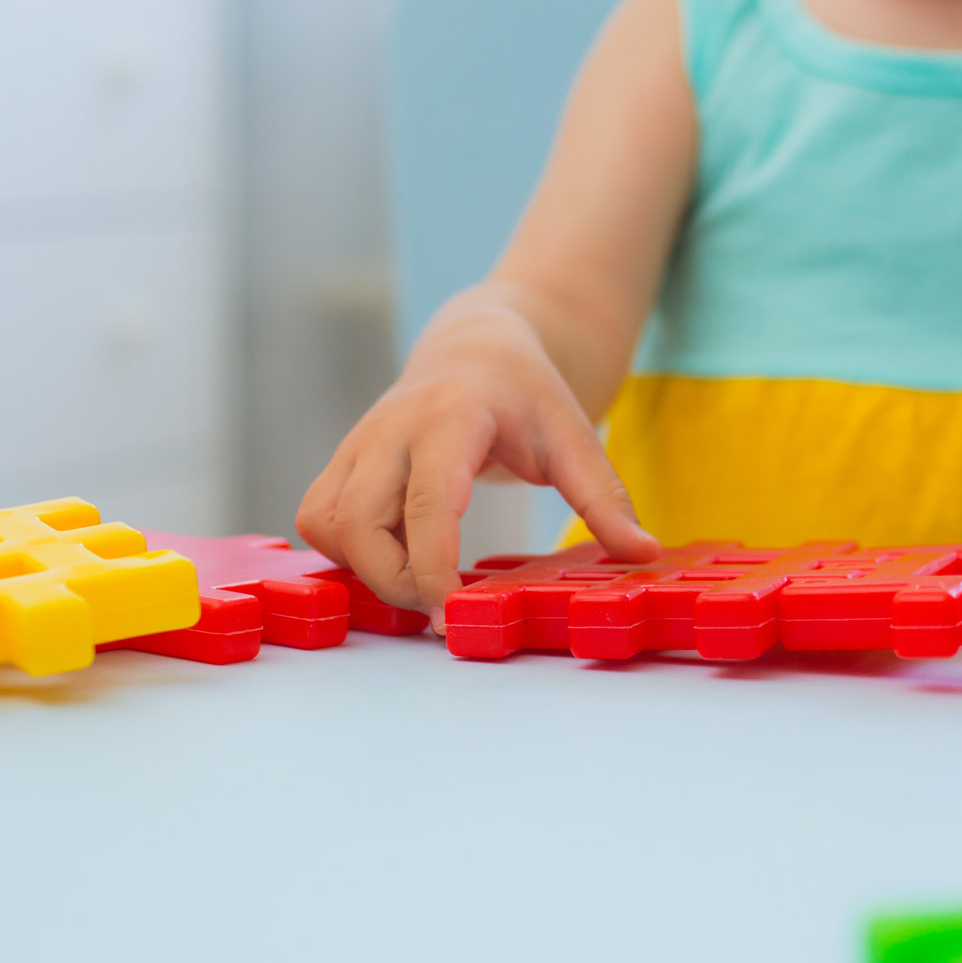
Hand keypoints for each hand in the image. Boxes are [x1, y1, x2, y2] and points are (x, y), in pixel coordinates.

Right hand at [295, 305, 659, 630]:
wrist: (475, 347)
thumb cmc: (526, 395)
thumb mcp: (575, 438)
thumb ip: (604, 498)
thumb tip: (643, 553)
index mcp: (449, 419)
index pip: (426, 504)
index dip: (432, 569)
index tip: (451, 615)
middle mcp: (389, 430)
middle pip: (359, 525)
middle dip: (394, 581)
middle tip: (442, 606)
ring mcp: (356, 446)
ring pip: (327, 524)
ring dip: (364, 568)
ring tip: (419, 579)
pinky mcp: (340, 463)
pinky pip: (318, 519)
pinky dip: (344, 552)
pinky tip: (391, 558)